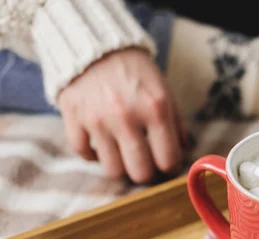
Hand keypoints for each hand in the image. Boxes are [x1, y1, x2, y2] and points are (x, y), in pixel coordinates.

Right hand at [58, 48, 187, 182]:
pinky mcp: (74, 118)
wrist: (96, 46)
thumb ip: (177, 124)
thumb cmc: (136, 73)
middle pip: (140, 173)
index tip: (166, 163)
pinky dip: (93, 155)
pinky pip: (84, 154)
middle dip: (146, 173)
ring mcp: (98, 119)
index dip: (170, 166)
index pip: (167, 160)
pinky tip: (102, 146)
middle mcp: (126, 117)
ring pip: (112, 170)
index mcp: (155, 109)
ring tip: (124, 155)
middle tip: (145, 163)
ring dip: (120, 167)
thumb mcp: (165, 92)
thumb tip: (185, 151)